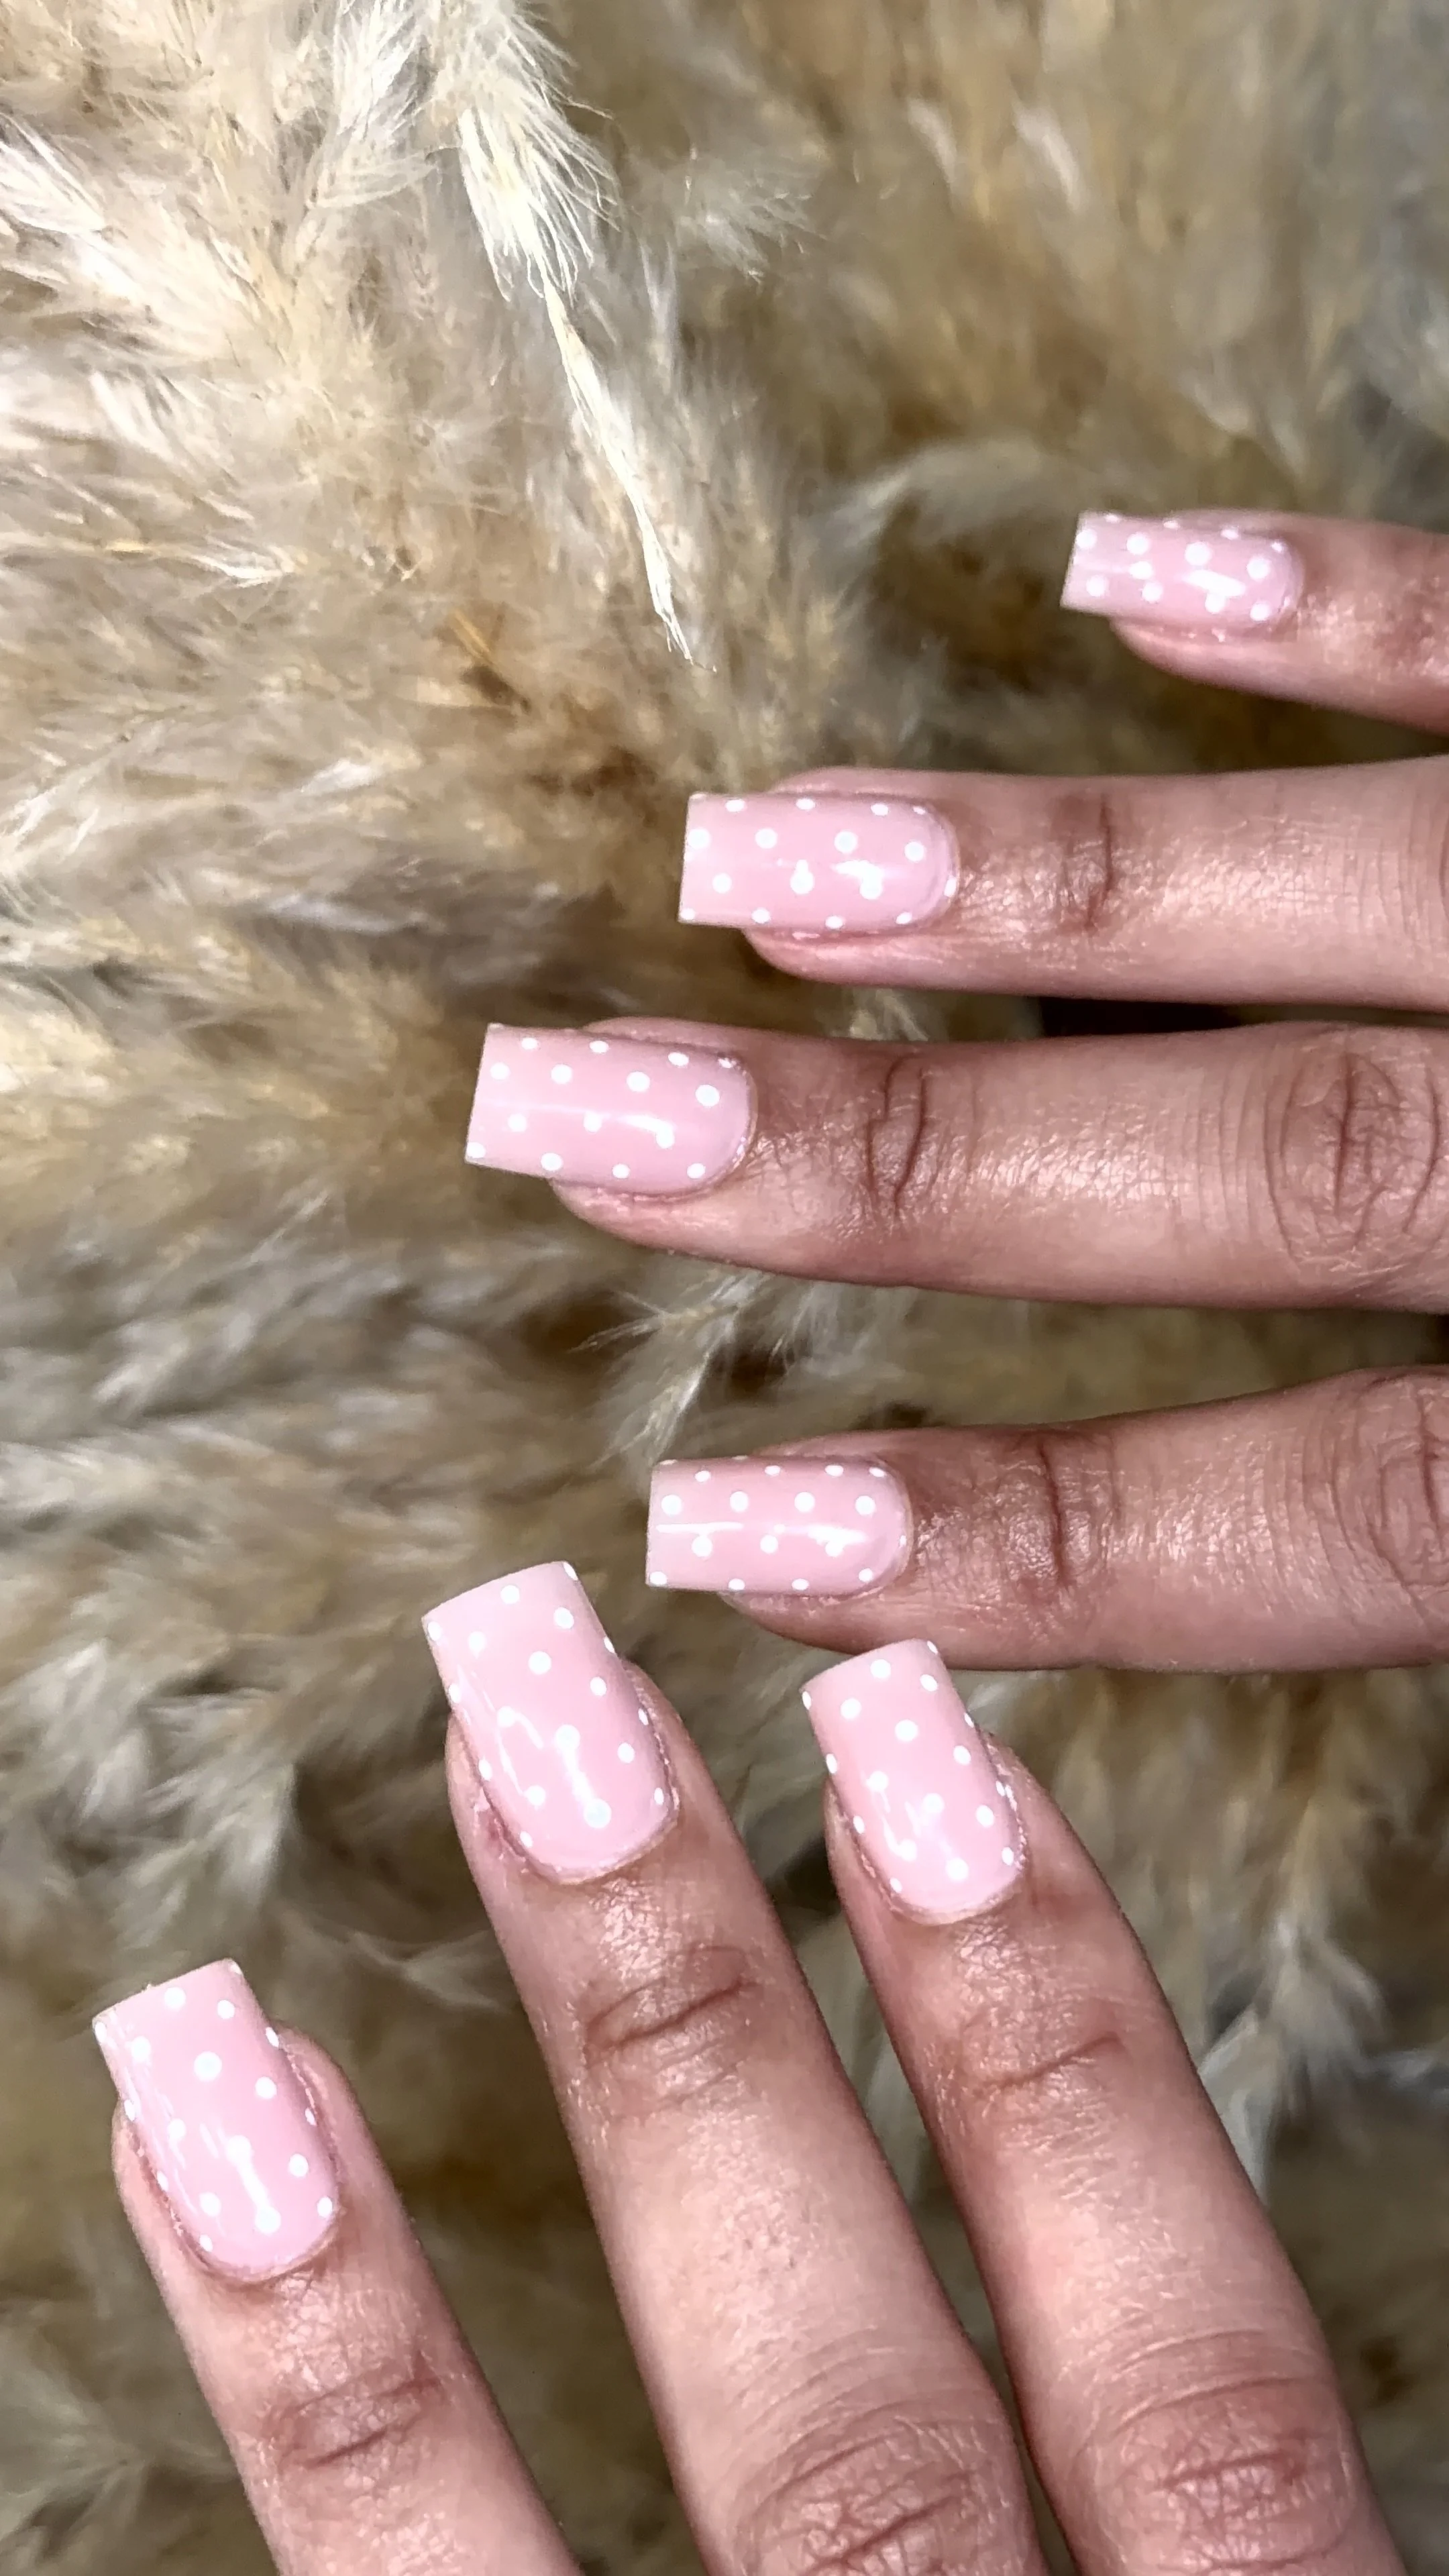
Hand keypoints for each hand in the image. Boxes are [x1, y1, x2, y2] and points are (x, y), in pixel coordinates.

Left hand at [98, 1563, 1399, 2575]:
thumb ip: (1210, 2565)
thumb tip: (1125, 2342)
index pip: (1199, 2382)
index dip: (1075, 2053)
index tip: (948, 1748)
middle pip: (895, 2392)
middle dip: (734, 2006)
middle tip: (577, 1670)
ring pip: (764, 2479)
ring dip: (600, 2101)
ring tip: (474, 1780)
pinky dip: (329, 2400)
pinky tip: (208, 2132)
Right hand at [469, 511, 1448, 1671]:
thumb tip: (1247, 1608)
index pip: (1342, 1504)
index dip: (1041, 1542)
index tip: (727, 1539)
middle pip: (1294, 1165)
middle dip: (926, 1159)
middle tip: (603, 1122)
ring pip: (1387, 889)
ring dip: (1061, 880)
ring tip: (756, 859)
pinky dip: (1352, 609)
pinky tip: (1120, 573)